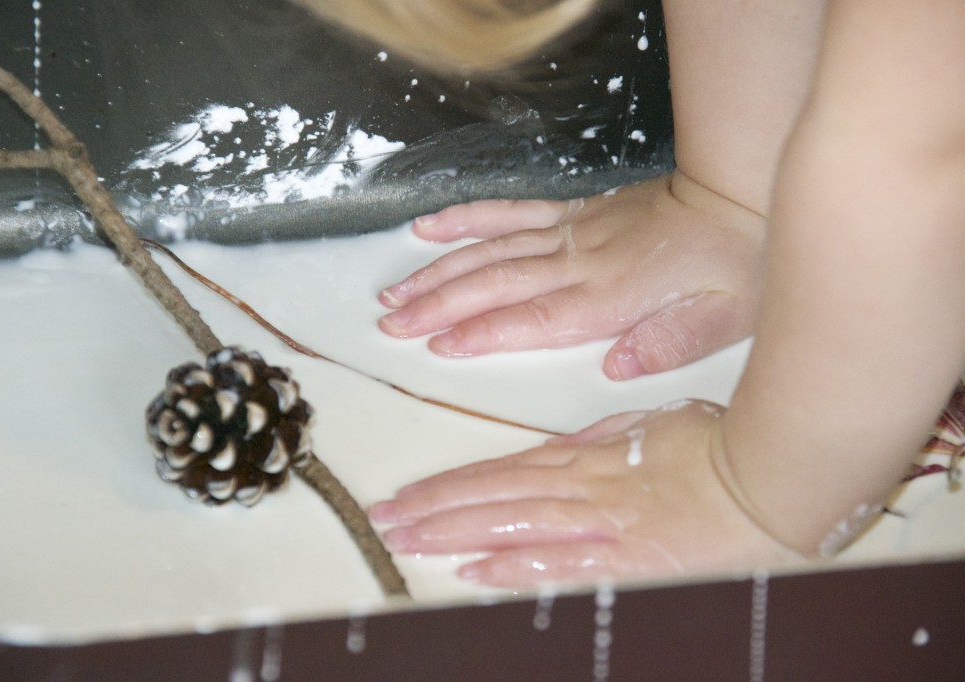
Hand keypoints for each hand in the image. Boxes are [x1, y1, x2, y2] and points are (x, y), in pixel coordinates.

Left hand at [369, 401, 800, 587]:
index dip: (452, 483)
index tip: (411, 494)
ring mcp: (600, 524)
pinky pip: (558, 562)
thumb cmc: (718, 448)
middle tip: (387, 520)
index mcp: (588, 456)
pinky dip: (512, 565)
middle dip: (434, 509)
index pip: (502, 470)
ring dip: (454, 532)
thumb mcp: (654, 424)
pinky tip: (473, 569)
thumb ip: (607, 435)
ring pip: (511, 524)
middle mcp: (582, 488)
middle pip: (493, 496)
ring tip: (407, 539)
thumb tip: (571, 443)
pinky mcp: (625, 560)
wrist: (768, 479)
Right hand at [378, 172, 765, 379]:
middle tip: (391, 323)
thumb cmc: (737, 261)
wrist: (741, 192)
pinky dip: (468, 218)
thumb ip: (669, 343)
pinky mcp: (573, 212)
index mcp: (611, 297)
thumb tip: (619, 368)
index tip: (434, 345)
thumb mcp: (725, 317)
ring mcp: (571, 232)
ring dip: (439, 270)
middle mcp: (580, 263)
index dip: (480, 333)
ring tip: (395, 290)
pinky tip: (431, 227)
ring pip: (490, 250)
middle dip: (437, 305)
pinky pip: (510, 212)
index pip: (532, 320)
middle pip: (495, 285)